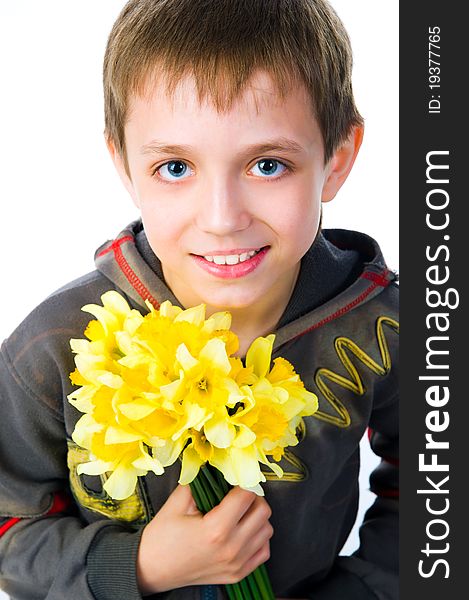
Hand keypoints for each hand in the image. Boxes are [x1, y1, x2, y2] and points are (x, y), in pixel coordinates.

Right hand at [136, 484, 273, 593]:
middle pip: (263, 512)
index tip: (235, 479)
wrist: (150, 569)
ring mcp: (236, 564)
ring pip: (266, 530)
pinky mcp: (237, 574)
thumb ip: (199, 480)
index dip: (242, 482)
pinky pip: (263, 550)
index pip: (246, 496)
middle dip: (253, 497)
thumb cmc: (162, 537)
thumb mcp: (177, 502)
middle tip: (238, 494)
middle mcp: (230, 548)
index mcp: (216, 529)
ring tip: (239, 513)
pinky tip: (243, 531)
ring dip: (257, 517)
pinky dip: (258, 538)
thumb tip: (217, 466)